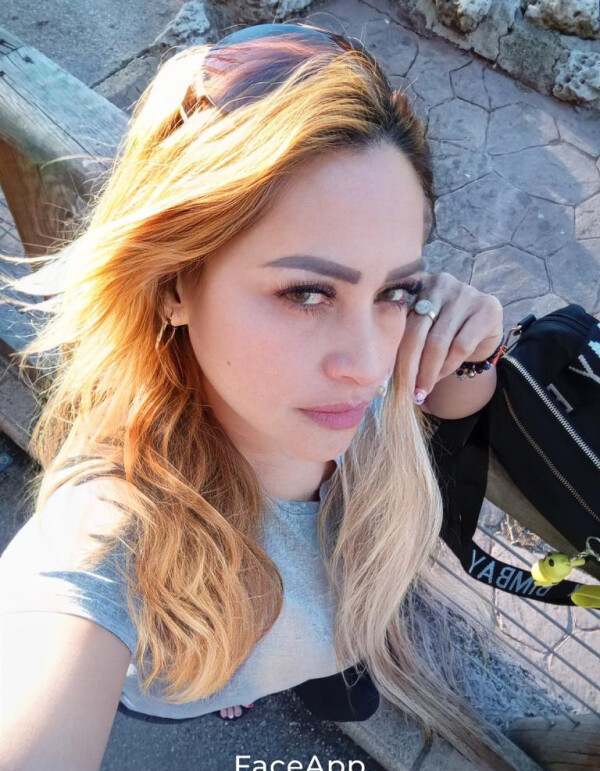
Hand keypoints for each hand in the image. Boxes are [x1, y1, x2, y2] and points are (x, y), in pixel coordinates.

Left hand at [396, 271, 503, 403]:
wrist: (483, 328)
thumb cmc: (443, 329)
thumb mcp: (421, 325)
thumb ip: (404, 334)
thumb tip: (381, 370)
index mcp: (417, 284)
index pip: (398, 319)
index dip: (391, 349)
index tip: (384, 377)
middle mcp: (441, 283)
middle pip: (415, 331)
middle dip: (407, 366)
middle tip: (403, 390)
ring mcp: (465, 294)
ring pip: (438, 342)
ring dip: (428, 372)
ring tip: (421, 390)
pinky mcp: (487, 309)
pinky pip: (460, 346)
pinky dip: (447, 367)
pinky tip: (440, 377)